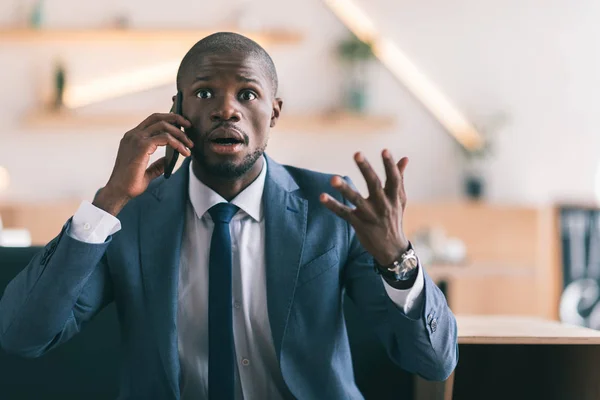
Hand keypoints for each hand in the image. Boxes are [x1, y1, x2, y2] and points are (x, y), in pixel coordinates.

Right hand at [93, 113, 193, 215]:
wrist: (119, 192)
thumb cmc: (129, 184)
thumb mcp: (146, 171)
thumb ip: (157, 164)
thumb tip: (168, 160)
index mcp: (132, 138)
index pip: (151, 121)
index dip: (168, 119)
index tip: (182, 126)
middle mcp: (133, 135)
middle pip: (157, 117)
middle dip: (176, 118)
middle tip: (189, 126)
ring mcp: (136, 139)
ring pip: (163, 126)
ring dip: (180, 134)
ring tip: (190, 144)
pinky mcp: (142, 146)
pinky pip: (165, 138)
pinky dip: (177, 143)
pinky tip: (185, 152)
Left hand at [320, 150, 409, 265]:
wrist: (392, 249)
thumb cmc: (394, 218)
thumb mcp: (400, 199)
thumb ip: (399, 178)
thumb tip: (405, 158)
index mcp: (394, 197)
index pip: (394, 178)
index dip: (390, 165)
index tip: (385, 150)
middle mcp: (383, 205)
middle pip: (374, 185)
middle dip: (366, 169)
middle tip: (357, 154)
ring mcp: (370, 215)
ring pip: (356, 200)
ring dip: (345, 189)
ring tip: (333, 179)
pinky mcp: (358, 224)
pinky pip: (344, 213)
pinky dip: (333, 205)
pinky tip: (321, 196)